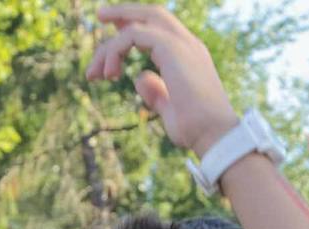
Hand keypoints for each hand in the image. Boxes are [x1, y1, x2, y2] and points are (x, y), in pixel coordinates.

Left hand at [87, 4, 238, 157]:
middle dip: (123, 13)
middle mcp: (187, 44)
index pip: (160, 28)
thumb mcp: (170, 108)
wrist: (215, 135)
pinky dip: (116, 50)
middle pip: (152, 14)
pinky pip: (134, 35)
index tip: (112, 34)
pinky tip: (109, 74)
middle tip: (99, 16)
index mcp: (189, 55)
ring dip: (111, 46)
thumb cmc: (196, 129)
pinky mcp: (172, 49)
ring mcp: (182, 44)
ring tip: (93, 74)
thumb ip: (156, 92)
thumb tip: (139, 78)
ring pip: (139, 23)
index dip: (134, 25)